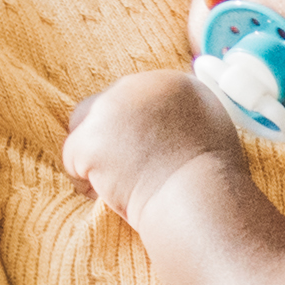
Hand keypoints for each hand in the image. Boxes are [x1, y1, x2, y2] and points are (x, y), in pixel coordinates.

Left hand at [60, 63, 241, 227]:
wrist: (198, 201)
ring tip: (118, 186)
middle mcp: (137, 85)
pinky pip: (72, 159)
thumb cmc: (212, 181)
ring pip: (83, 129)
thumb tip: (168, 121)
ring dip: (95, 156)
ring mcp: (110, 110)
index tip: (149, 157)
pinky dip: (85, 181)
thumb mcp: (212, 128)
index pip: (132, 97)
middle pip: (103, 107)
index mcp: (170, 82)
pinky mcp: (90, 138)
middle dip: (111, 141)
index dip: (134, 131)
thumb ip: (185, 115)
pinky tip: (108, 195)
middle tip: (131, 174)